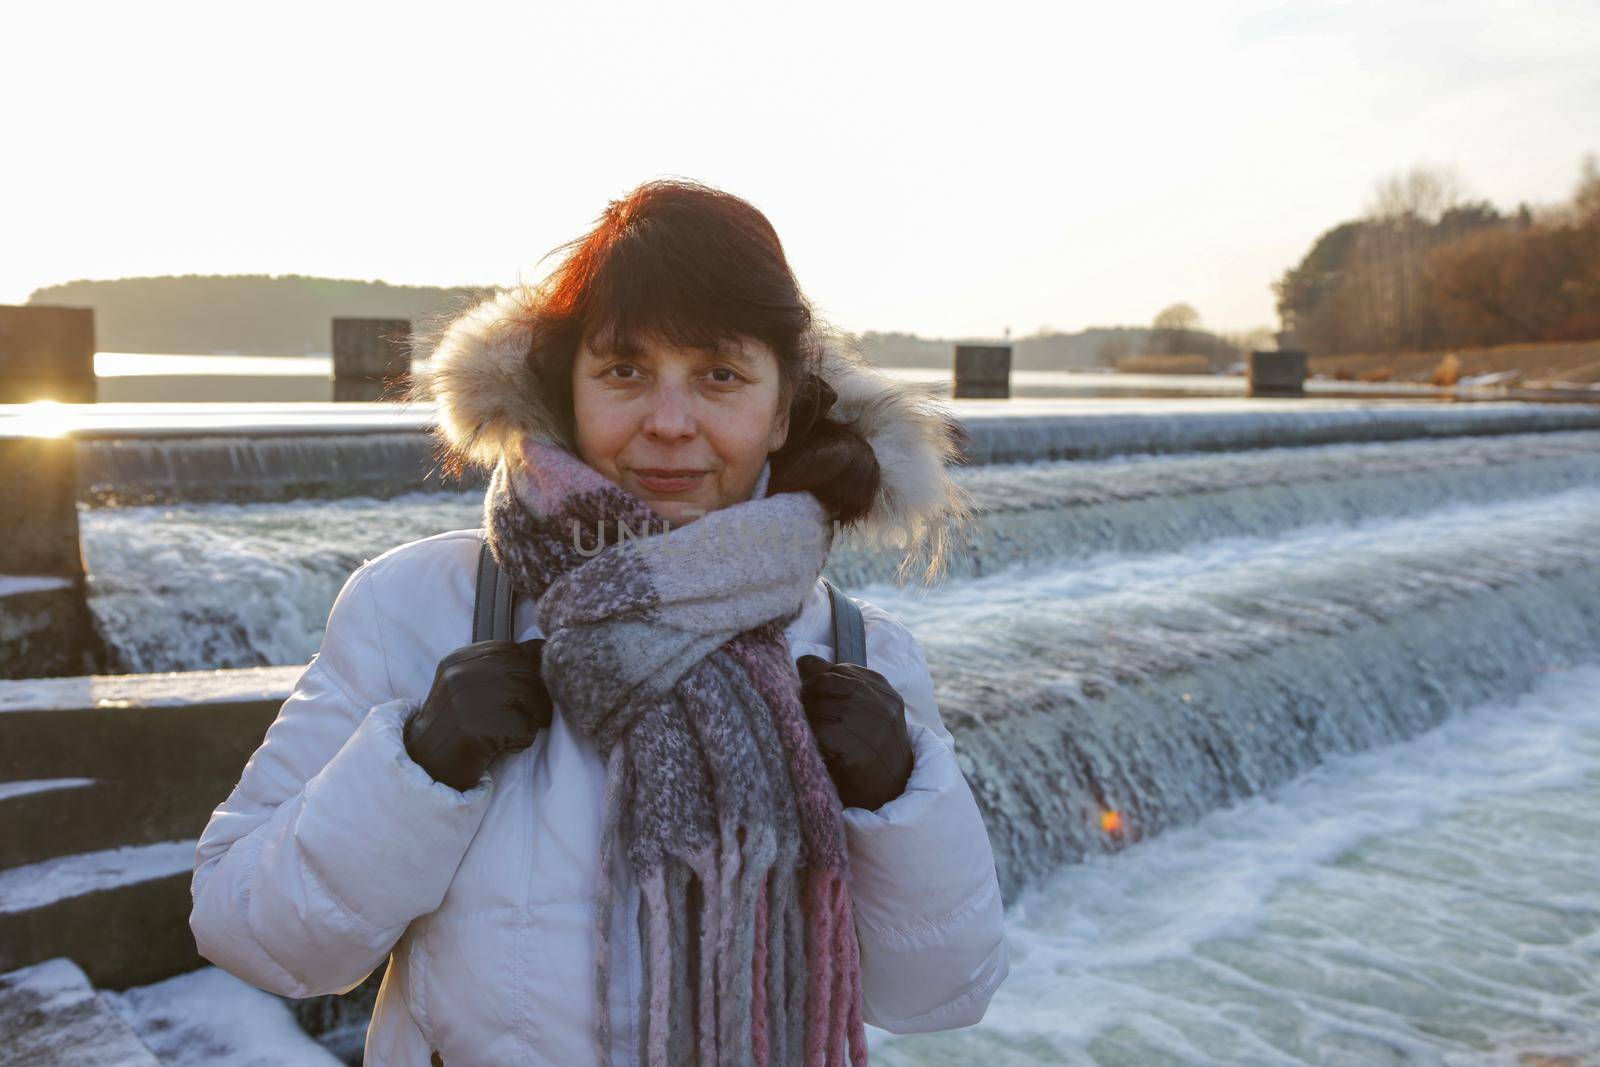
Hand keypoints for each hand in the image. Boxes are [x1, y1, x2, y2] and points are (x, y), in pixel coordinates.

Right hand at [403, 639, 551, 791]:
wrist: (427, 764)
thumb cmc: (454, 724)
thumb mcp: (464, 686)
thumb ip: (494, 666)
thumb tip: (542, 648)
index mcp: (457, 661)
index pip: (510, 649)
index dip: (528, 668)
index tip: (529, 687)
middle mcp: (462, 676)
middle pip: (525, 672)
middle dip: (537, 695)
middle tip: (532, 716)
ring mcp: (469, 701)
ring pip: (531, 698)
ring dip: (532, 719)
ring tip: (513, 733)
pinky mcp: (480, 728)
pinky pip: (526, 727)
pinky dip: (522, 741)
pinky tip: (505, 747)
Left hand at [796, 655, 912, 810]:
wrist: (891, 792)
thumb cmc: (870, 748)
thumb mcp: (862, 712)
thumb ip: (837, 684)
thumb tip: (804, 659)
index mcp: (886, 692)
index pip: (841, 670)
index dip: (818, 680)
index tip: (811, 695)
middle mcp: (883, 706)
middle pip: (830, 683)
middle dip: (809, 694)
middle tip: (801, 709)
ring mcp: (875, 729)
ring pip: (823, 706)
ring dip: (807, 716)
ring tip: (806, 727)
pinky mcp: (862, 753)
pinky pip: (822, 732)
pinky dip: (811, 735)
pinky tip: (814, 744)